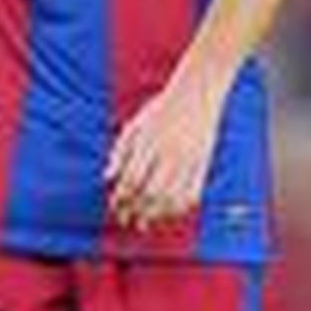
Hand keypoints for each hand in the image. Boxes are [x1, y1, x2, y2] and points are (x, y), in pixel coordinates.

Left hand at [107, 64, 227, 229]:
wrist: (198, 90)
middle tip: (128, 221)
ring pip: (170, 197)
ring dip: (156, 214)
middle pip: (149, 193)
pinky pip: (193, 192)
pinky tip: (170, 211)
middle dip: (136, 211)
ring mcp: (188, 158)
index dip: (121, 198)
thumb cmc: (163, 106)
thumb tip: (107, 178)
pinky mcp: (204, 161)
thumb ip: (120, 150)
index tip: (115, 207)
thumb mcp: (136, 123)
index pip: (131, 180)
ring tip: (147, 221)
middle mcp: (168, 152)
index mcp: (148, 142)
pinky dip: (180, 206)